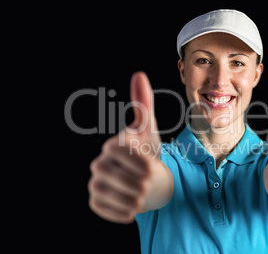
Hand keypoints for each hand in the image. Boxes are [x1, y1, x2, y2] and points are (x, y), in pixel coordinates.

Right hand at [88, 72, 171, 222]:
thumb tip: (139, 74)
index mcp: (113, 145)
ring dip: (133, 198)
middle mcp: (99, 163)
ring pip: (110, 194)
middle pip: (115, 175)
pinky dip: (123, 212)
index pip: (120, 152)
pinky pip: (105, 210)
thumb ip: (144, 104)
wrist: (148, 179)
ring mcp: (95, 183)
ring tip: (144, 195)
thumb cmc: (148, 152)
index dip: (138, 160)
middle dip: (138, 182)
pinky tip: (134, 207)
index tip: (151, 166)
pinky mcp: (96, 200)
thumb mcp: (150, 130)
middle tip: (149, 183)